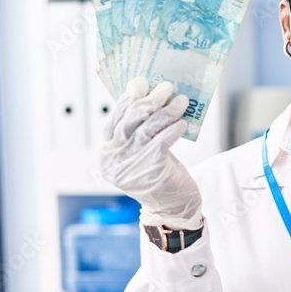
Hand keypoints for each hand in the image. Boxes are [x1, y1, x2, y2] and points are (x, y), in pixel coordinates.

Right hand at [100, 77, 202, 229]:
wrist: (173, 209)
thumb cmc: (160, 175)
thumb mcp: (144, 152)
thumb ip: (140, 130)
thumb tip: (149, 94)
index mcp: (107, 154)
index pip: (112, 120)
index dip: (126, 100)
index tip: (140, 82)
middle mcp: (114, 161)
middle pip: (129, 122)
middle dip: (148, 100)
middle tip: (165, 87)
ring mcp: (130, 167)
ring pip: (147, 130)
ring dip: (166, 112)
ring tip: (181, 101)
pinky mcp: (150, 171)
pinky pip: (161, 143)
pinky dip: (172, 129)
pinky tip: (183, 122)